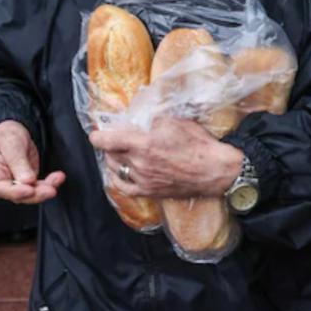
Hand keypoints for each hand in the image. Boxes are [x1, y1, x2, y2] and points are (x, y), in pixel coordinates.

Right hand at [0, 120, 65, 204]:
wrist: (13, 130)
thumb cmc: (6, 135)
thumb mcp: (11, 143)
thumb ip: (17, 162)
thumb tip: (27, 181)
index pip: (0, 188)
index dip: (15, 192)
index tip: (30, 190)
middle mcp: (0, 180)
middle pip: (16, 195)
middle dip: (35, 194)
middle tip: (50, 189)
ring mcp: (14, 183)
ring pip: (29, 194)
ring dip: (44, 189)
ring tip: (57, 180)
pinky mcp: (26, 182)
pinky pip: (37, 187)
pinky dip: (48, 184)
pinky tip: (57, 178)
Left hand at [90, 117, 243, 199]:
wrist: (214, 170)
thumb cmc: (197, 143)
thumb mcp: (173, 120)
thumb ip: (151, 118)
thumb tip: (137, 118)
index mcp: (142, 143)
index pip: (106, 140)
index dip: (97, 135)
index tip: (96, 132)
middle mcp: (139, 164)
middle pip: (110, 154)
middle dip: (109, 145)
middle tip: (114, 138)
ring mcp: (144, 180)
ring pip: (116, 170)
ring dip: (114, 160)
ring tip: (119, 153)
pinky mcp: (150, 192)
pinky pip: (124, 188)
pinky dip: (118, 179)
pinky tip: (119, 173)